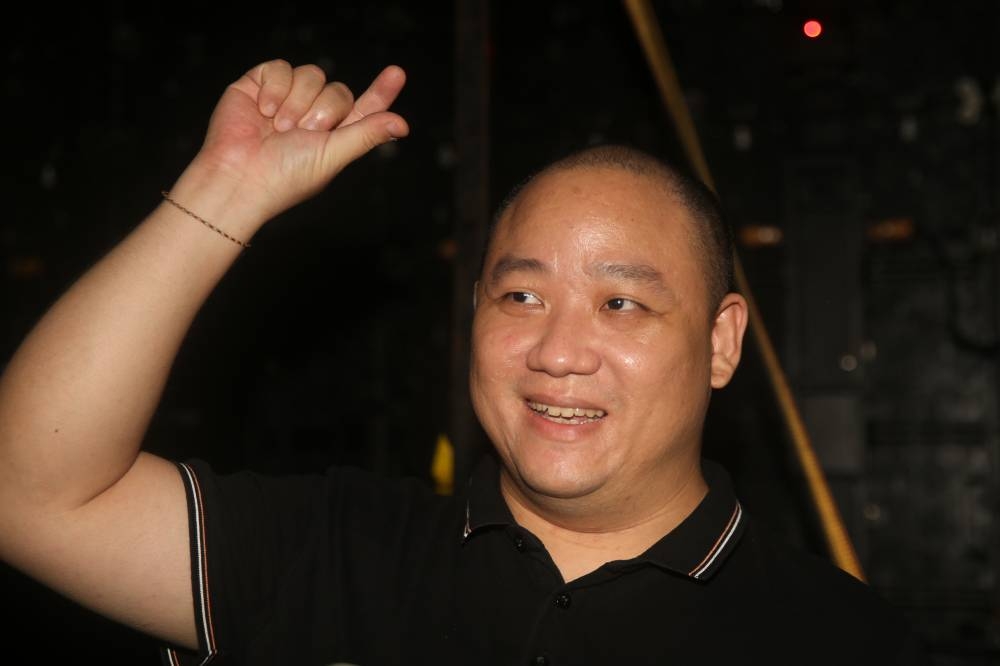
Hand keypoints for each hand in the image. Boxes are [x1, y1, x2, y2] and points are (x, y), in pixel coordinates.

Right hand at [192, 59, 408, 221]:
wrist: (238, 176)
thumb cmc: (285, 176)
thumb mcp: (333, 155)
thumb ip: (367, 134)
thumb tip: (402, 124)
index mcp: (335, 134)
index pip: (364, 108)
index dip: (381, 92)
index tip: (396, 73)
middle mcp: (313, 114)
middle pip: (338, 89)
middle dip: (324, 110)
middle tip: (303, 132)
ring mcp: (286, 98)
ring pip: (311, 75)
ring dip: (297, 101)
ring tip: (279, 127)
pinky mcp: (260, 85)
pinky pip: (280, 67)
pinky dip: (275, 88)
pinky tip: (262, 110)